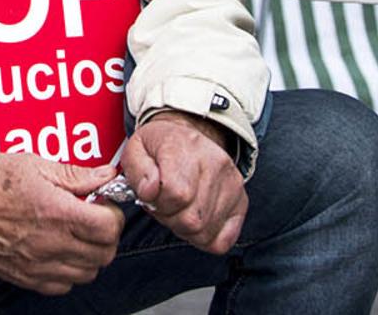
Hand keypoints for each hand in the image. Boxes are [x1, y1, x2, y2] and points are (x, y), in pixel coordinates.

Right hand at [0, 153, 124, 294]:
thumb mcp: (33, 164)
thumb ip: (75, 174)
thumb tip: (106, 175)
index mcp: (54, 212)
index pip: (109, 228)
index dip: (113, 214)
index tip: (103, 204)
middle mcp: (48, 243)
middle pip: (103, 254)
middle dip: (106, 235)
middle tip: (92, 217)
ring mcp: (35, 265)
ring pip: (86, 274)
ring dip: (89, 255)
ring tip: (75, 233)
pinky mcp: (21, 277)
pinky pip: (61, 286)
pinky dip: (68, 272)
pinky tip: (58, 250)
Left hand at [119, 112, 246, 253]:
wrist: (187, 138)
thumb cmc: (160, 147)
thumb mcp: (136, 149)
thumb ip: (138, 172)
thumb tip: (150, 192)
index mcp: (185, 147)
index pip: (176, 193)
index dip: (157, 203)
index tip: (152, 196)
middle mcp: (215, 163)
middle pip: (192, 218)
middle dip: (169, 218)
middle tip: (163, 204)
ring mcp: (232, 184)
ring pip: (205, 231)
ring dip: (185, 229)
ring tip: (178, 209)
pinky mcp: (241, 201)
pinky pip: (224, 240)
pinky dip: (206, 238)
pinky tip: (196, 220)